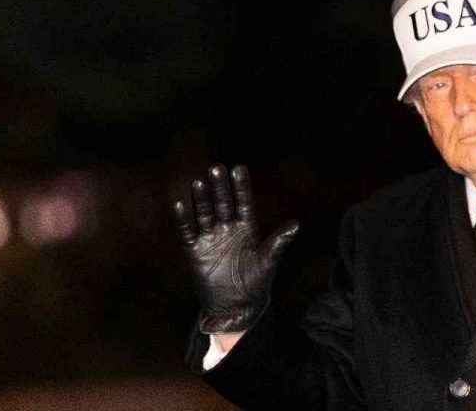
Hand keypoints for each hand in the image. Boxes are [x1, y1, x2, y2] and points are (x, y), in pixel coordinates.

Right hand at [172, 163, 298, 333]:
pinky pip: (188, 232)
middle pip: (222, 204)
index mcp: (247, 228)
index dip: (241, 187)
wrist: (236, 307)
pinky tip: (179, 204)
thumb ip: (278, 242)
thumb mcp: (268, 262)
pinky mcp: (195, 251)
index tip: (238, 169)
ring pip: (205, 214)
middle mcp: (228, 229)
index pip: (243, 203)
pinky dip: (183, 219)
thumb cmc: (256, 283)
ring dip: (202, 199)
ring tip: (199, 182)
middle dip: (220, 187)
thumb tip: (296, 224)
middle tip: (216, 168)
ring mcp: (210, 239)